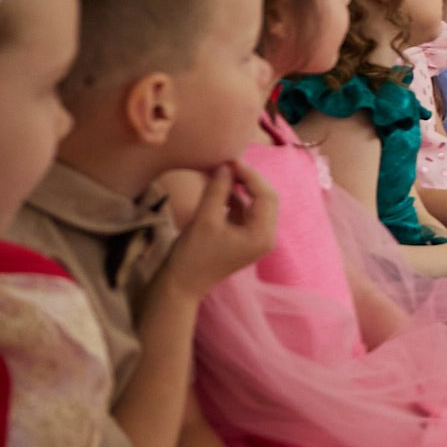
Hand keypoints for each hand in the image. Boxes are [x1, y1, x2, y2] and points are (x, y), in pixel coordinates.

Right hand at [162, 165, 278, 295]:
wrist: (180, 285)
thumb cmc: (192, 255)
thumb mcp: (205, 219)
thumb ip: (218, 190)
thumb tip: (226, 165)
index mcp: (263, 235)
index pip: (266, 196)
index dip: (250, 175)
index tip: (231, 160)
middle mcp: (266, 237)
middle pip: (265, 199)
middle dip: (248, 180)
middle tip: (228, 164)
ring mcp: (255, 238)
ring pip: (254, 204)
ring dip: (240, 188)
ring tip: (222, 172)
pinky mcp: (243, 239)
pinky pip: (244, 213)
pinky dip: (234, 200)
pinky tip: (219, 188)